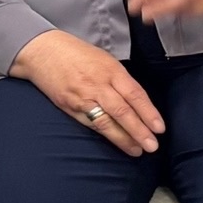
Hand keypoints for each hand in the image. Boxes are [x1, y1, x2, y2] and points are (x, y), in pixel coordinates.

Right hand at [11, 29, 163, 157]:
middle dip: (139, 130)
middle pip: (123, 111)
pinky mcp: (69, 106)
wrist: (42, 51)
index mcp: (110, 69)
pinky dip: (104, 134)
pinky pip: (89, 122)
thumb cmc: (75, 53)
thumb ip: (119, 79)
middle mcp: (97, 84)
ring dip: (123, 138)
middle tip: (152, 146)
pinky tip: (114, 142)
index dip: (149, 113)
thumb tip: (136, 101)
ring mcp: (82, 97)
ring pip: (106, 121)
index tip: (159, 128)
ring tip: (136, 150)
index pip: (135, 94)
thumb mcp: (104, 59)